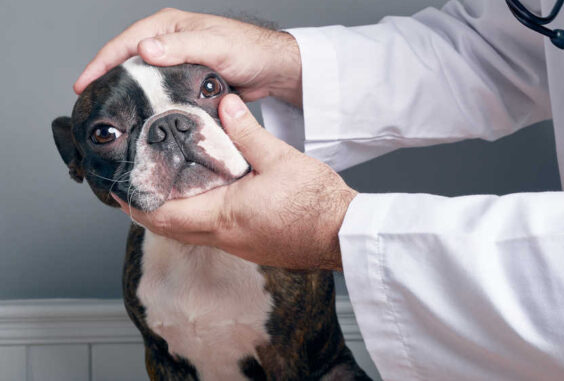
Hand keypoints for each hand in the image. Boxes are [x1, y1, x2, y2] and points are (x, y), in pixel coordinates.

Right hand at [74, 8, 301, 106]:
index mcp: (168, 26)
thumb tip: (144, 49)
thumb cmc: (248, 50)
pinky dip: (150, 104)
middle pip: (129, 62)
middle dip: (108, 81)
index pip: (125, 43)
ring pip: (144, 80)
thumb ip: (181, 47)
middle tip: (92, 106)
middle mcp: (169, 43)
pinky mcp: (187, 82)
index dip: (101, 63)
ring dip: (128, 95)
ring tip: (111, 116)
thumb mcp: (214, 45)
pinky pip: (161, 93)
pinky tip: (142, 119)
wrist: (272, 69)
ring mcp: (177, 63)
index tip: (83, 85)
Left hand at [112, 94, 356, 270]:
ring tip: (164, 189)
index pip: (165, 215)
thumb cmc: (317, 203)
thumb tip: (226, 105)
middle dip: (148, 211)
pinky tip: (205, 200)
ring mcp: (238, 246)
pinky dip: (195, 220)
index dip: (137, 204)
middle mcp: (225, 237)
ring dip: (172, 216)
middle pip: (171, 230)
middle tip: (135, 188)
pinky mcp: (251, 247)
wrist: (343, 234)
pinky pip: (211, 236)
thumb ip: (247, 132)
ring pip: (190, 235)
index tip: (120, 190)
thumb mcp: (280, 158)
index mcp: (224, 216)